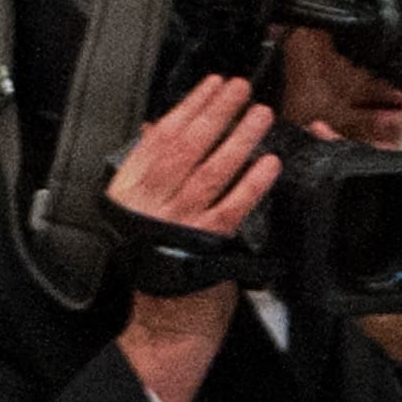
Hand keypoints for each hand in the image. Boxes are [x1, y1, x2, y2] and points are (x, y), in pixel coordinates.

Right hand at [108, 76, 274, 401]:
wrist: (166, 315)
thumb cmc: (156, 260)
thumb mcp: (141, 209)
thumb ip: (147, 169)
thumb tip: (155, 128)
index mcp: (132, 188)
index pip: (162, 135)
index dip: (190, 106)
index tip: (212, 86)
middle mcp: (154, 200)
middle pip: (189, 146)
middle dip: (217, 113)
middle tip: (241, 89)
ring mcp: (181, 220)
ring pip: (213, 169)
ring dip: (240, 139)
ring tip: (260, 115)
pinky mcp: (208, 241)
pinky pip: (234, 205)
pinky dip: (252, 183)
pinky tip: (269, 164)